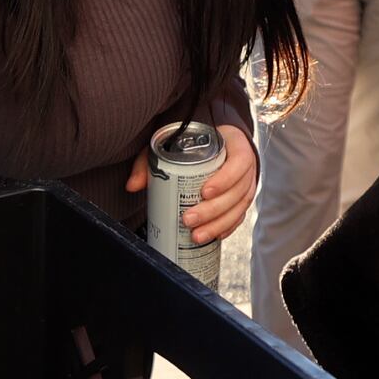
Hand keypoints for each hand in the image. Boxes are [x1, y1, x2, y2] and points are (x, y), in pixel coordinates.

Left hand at [124, 124, 258, 244]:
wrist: (215, 142)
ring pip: (238, 208)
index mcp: (236, 147)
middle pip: (237, 192)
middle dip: (213, 210)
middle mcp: (246, 168)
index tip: (205, 192)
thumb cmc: (195, 141)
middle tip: (189, 219)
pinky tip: (212, 236)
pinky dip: (226, 228)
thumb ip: (151, 161)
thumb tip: (132, 186)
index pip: (238, 163)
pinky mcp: (242, 200)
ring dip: (218, 224)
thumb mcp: (171, 143)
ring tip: (196, 235)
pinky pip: (239, 217)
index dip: (225, 179)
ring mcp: (246, 185)